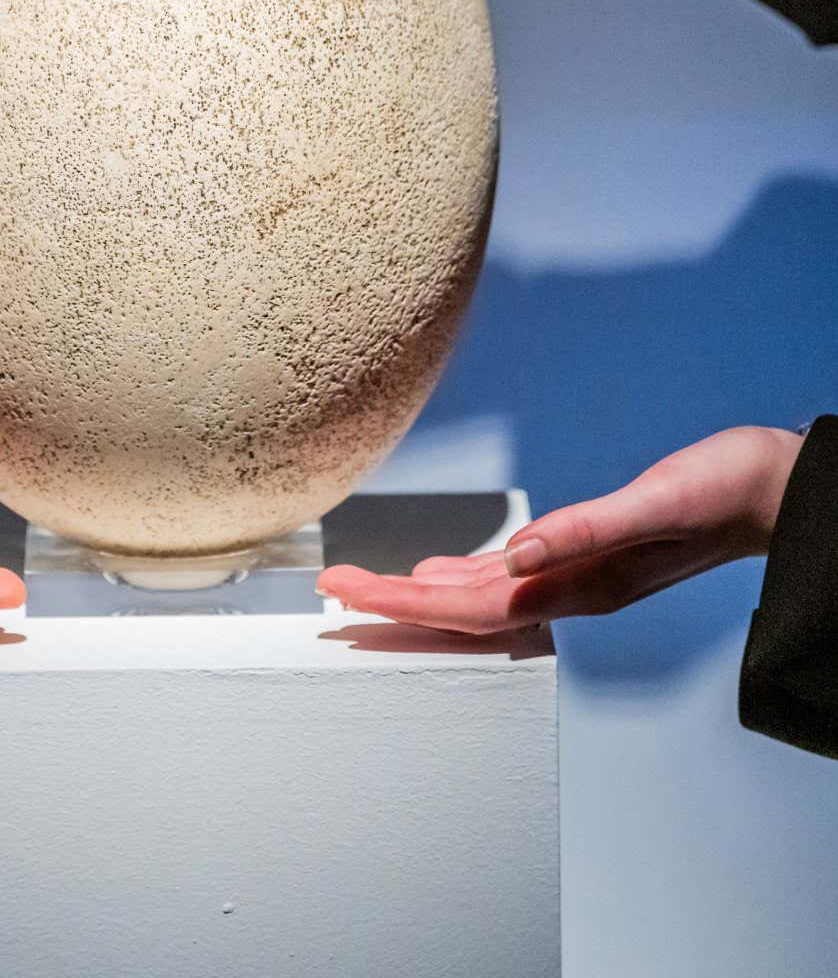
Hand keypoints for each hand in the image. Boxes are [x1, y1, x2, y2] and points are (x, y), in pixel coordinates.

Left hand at [317, 426, 802, 633]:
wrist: (772, 493)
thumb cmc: (721, 491)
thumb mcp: (655, 502)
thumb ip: (587, 529)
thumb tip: (519, 554)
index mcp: (577, 585)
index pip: (468, 605)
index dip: (402, 603)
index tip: (346, 593)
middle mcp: (567, 590)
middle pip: (459, 609)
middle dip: (390, 605)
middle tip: (328, 592)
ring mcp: (574, 578)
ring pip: (476, 598)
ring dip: (417, 595)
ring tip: (363, 589)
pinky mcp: (582, 556)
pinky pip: (503, 581)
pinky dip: (459, 579)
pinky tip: (437, 572)